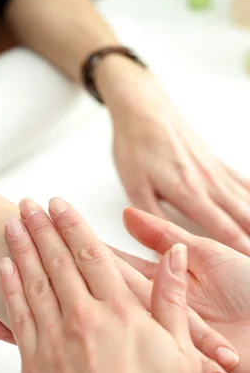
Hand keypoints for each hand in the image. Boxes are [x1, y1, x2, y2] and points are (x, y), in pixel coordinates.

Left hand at [0, 213, 238, 372]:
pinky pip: (19, 319)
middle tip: (26, 203)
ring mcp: (53, 345)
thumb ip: (173, 299)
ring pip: (33, 284)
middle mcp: (82, 321)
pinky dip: (10, 291)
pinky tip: (5, 271)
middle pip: (56, 262)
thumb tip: (173, 255)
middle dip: (41, 228)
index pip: (91, 255)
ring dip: (21, 250)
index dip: (73, 225)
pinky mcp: (34, 370)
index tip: (59, 203)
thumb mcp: (181, 355)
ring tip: (10, 224)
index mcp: (120, 315)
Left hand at [96, 57, 249, 255]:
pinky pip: (244, 183)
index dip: (239, 248)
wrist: (143, 108)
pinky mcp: (216, 163)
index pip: (222, 228)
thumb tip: (163, 245)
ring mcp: (216, 171)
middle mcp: (209, 183)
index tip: (247, 264)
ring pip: (246, 200)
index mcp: (188, 192)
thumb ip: (151, 218)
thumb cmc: (136, 146)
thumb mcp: (134, 186)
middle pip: (242, 216)